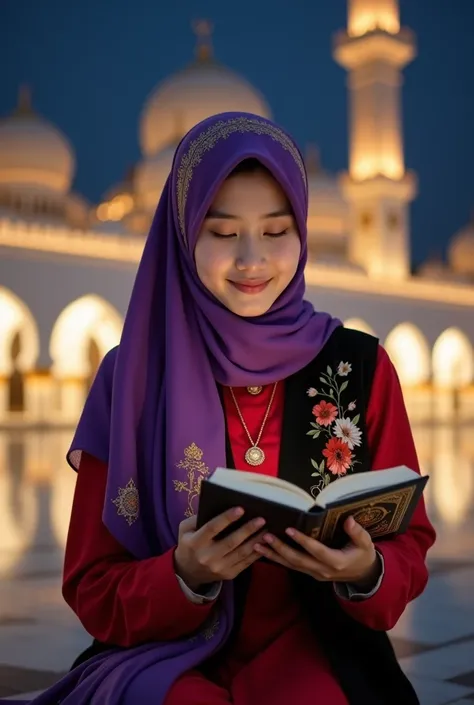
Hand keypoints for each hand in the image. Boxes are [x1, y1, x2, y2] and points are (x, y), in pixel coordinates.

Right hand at [174, 508, 265, 591]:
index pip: (212, 528)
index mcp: (195, 543)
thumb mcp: (185, 529)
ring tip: (267, 529)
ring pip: (242, 553)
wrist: (188, 572)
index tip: (241, 508)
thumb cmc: (189, 544)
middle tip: (261, 519)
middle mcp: (207, 557)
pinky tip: (265, 542)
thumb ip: (197, 518)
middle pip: (231, 542)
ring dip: (256, 540)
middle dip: (248, 530)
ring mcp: (219, 568)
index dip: (227, 518)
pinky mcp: (229, 574)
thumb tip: (218, 506)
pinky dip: (257, 552)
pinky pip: (246, 562)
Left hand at [254, 516, 379, 587]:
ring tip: (257, 544)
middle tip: (265, 535)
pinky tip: (264, 551)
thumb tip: (349, 520)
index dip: (302, 541)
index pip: (316, 551)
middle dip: (280, 548)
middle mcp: (322, 570)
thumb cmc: (363, 555)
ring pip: (291, 565)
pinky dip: (277, 559)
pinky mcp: (310, 573)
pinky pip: (291, 566)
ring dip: (273, 555)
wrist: (362, 575)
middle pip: (298, 560)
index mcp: (336, 562)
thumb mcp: (366, 544)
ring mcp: (314, 574)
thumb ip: (357, 533)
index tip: (289, 529)